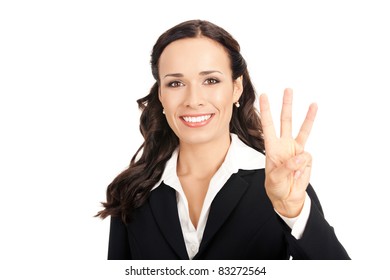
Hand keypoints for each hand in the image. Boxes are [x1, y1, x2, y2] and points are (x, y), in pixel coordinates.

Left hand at [259, 88, 317, 217]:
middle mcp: (284, 144)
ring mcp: (296, 150)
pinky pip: (307, 157)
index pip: (267, 125)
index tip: (264, 96)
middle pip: (286, 121)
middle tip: (288, 89)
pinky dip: (303, 167)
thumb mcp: (276, 179)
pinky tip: (297, 175)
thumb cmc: (276, 187)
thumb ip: (287, 167)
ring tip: (313, 104)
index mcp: (272, 147)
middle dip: (287, 105)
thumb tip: (301, 156)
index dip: (266, 111)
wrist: (287, 197)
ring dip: (308, 117)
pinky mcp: (306, 158)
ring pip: (303, 130)